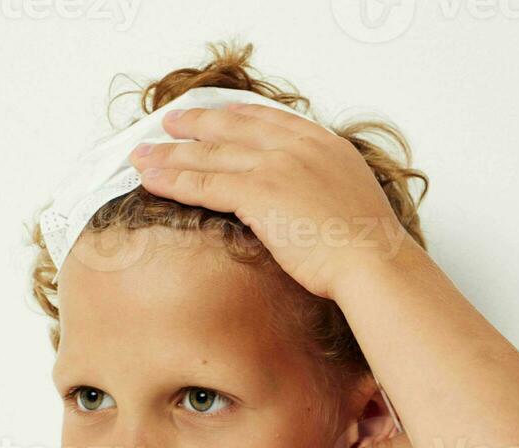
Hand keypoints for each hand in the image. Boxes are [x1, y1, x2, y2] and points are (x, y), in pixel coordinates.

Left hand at [127, 103, 414, 301]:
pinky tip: (151, 180)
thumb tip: (313, 200)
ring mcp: (276, 167)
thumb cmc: (371, 247)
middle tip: (170, 124)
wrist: (374, 262)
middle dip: (195, 125)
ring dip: (171, 154)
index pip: (270, 119)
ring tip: (143, 155)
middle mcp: (298, 147)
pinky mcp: (257, 193)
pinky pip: (205, 184)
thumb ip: (327, 187)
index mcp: (325, 145)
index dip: (236, 115)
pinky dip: (174, 181)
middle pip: (232, 129)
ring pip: (211, 155)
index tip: (217, 114)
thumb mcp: (355, 200)